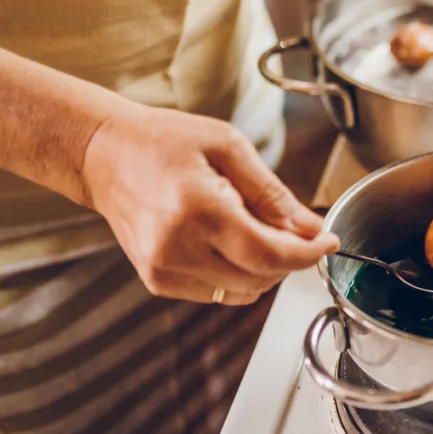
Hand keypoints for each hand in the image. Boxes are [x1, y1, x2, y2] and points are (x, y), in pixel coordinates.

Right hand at [82, 106, 338, 305]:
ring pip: (243, 291)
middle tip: (291, 226)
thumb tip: (311, 228)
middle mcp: (177, 248)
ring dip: (264, 268)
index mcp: (199, 211)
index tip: (328, 242)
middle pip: (261, 277)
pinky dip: (237, 273)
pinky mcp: (157, 281)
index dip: (308, 254)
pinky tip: (227, 240)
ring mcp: (163, 270)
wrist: (103, 155)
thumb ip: (273, 194)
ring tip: (252, 227)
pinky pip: (218, 292)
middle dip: (289, 257)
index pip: (270, 254)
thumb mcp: (228, 147)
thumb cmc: (164, 141)